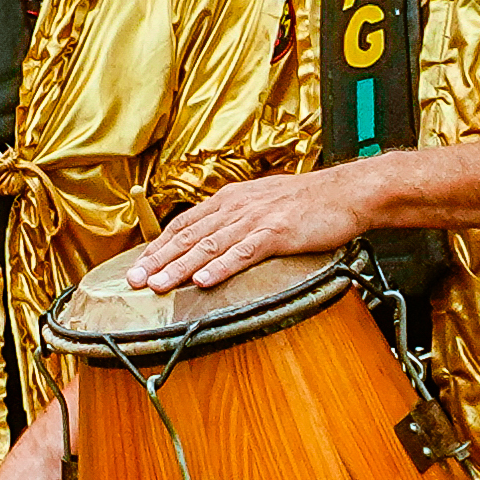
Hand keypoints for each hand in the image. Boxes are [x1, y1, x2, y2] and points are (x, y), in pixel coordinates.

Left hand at [131, 165, 378, 294]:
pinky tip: (204, 281)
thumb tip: (213, 240)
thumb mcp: (262, 202)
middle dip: (158, 259)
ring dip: (180, 267)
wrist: (345, 193)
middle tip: (135, 281)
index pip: (185, 223)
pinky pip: (243, 253)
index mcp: (230, 199)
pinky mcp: (276, 233)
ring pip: (209, 246)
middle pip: (188, 236)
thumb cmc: (308, 202)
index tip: (140, 264)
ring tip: (159, 285)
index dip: (159, 245)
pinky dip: (221, 268)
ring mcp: (255, 219)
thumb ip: (236, 219)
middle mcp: (236, 207)